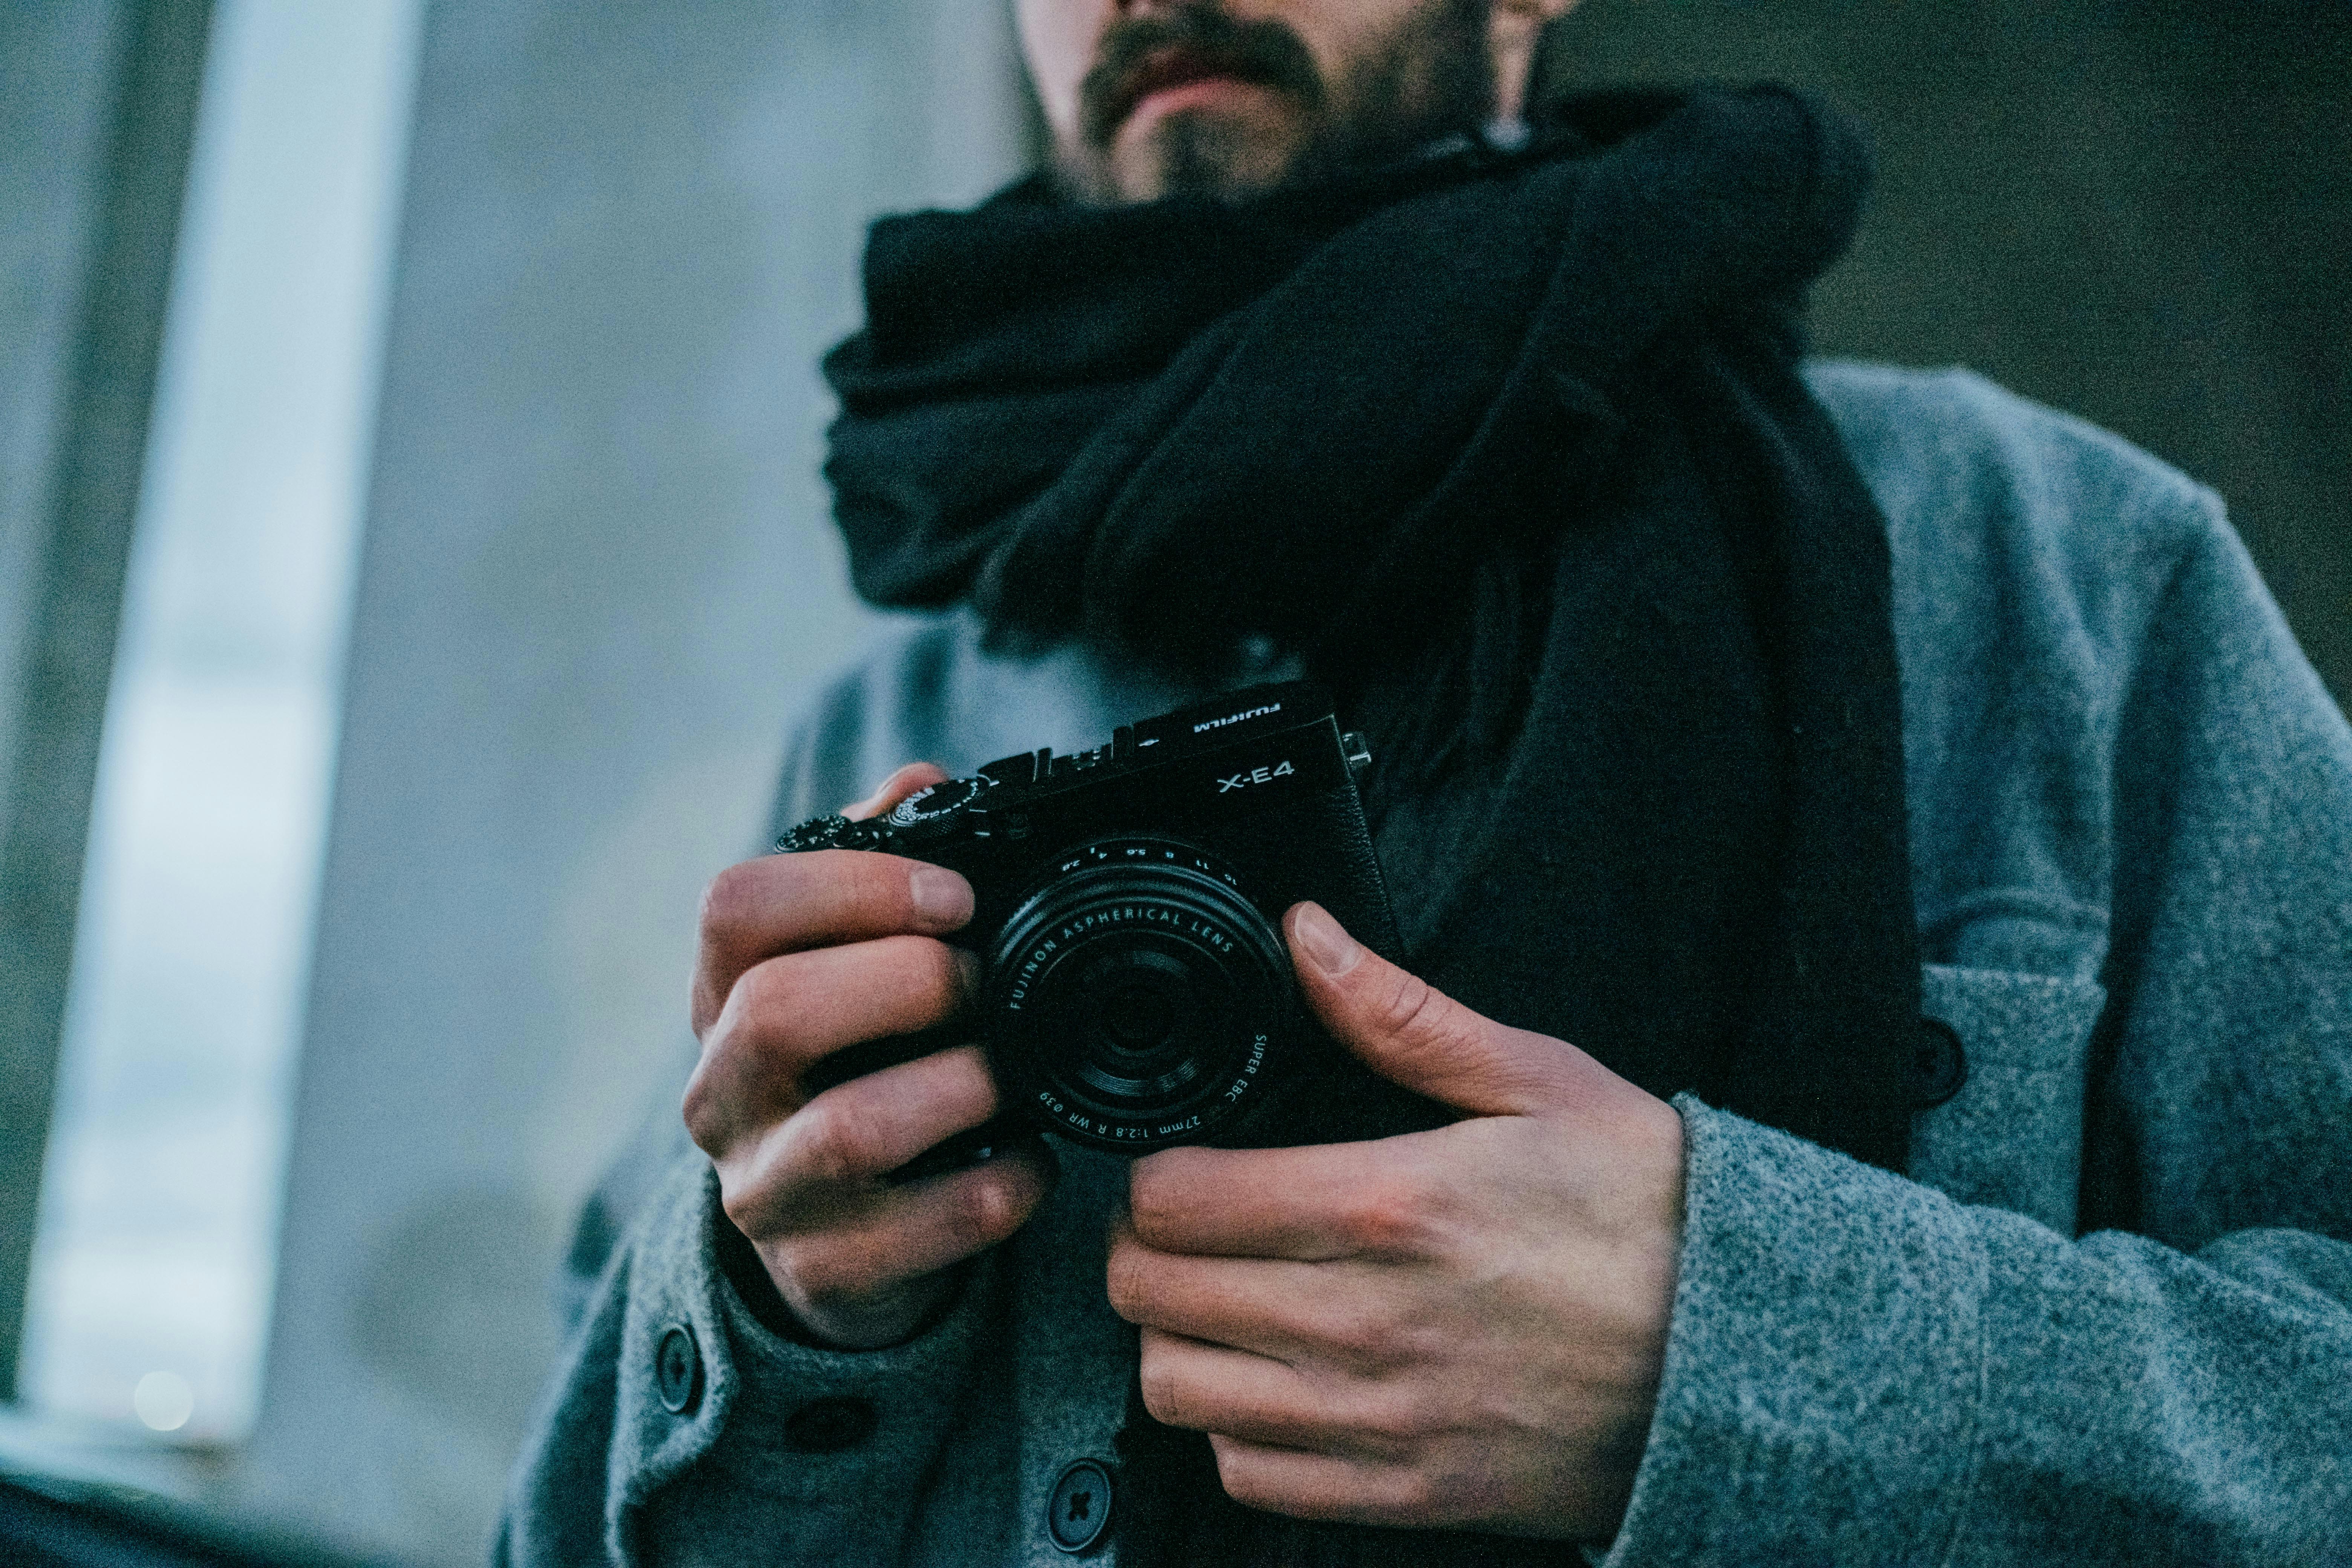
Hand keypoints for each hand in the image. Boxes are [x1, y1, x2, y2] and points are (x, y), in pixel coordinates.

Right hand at [683, 764, 1053, 1348]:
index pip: (733, 909)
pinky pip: (927, 1226)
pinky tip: (1029, 1157)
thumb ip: (879, 868)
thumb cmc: (858, 1070)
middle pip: (776, 1013)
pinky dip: (1001, 1186)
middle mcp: (722, 1094)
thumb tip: (920, 785)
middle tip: (981, 982)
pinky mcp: (825, 1272)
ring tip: (1010, 1070)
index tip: (954, 895)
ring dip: (962, 1084)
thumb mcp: (850, 967)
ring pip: (852, 1129)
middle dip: (906, 982)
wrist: (838, 1239)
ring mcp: (767, 1191)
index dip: (851, 885)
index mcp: (722, 997)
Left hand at [1107, 903, 1684, 1537]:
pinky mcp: (1404, 1491)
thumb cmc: (1651, 1214)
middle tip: (1180, 1229)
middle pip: (1152, 1293)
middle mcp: (1366, 1321)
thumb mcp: (1540, 1082)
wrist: (1746, 1357)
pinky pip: (1249, 1476)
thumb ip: (1401, 1015)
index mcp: (1390, 1206)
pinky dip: (1236, 1431)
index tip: (1176, 1166)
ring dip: (1176, 1338)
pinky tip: (1274, 1382)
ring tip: (1217, 1303)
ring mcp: (1380, 1418)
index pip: (1178, 1200)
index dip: (1153, 1175)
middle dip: (1143, 1249)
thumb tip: (1307, 938)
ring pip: (1179, 1389)